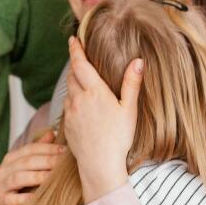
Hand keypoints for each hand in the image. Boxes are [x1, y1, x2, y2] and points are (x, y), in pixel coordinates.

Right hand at [0, 130, 64, 204]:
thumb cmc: (15, 184)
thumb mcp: (23, 166)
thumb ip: (37, 150)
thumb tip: (52, 133)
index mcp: (12, 158)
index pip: (31, 149)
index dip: (48, 148)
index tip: (65, 151)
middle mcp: (5, 169)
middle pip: (27, 162)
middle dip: (47, 161)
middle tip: (64, 163)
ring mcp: (1, 185)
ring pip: (19, 178)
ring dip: (37, 177)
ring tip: (53, 178)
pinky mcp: (0, 202)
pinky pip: (12, 200)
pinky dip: (23, 199)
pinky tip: (36, 198)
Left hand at [62, 36, 143, 202]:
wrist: (100, 165)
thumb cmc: (118, 138)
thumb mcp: (129, 109)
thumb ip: (131, 84)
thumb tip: (138, 62)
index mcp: (94, 92)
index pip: (80, 64)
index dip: (75, 50)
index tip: (73, 40)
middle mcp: (78, 99)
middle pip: (72, 75)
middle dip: (75, 65)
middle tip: (80, 58)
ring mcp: (70, 113)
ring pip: (69, 90)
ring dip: (73, 82)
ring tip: (82, 80)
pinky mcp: (67, 125)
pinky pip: (67, 106)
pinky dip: (72, 99)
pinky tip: (81, 105)